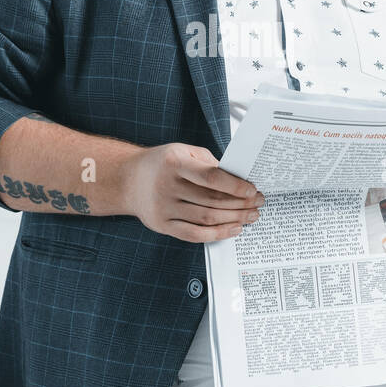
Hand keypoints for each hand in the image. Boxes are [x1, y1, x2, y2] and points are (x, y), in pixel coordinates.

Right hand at [124, 142, 263, 242]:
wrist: (126, 179)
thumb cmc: (161, 163)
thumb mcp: (183, 152)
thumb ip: (209, 163)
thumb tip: (239, 180)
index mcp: (174, 163)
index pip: (211, 177)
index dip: (235, 186)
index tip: (253, 190)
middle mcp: (166, 186)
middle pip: (212, 200)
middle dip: (240, 204)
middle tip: (258, 204)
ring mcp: (163, 208)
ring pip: (206, 219)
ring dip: (234, 219)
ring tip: (251, 216)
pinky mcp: (162, 225)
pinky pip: (194, 234)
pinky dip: (217, 234)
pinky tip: (233, 229)